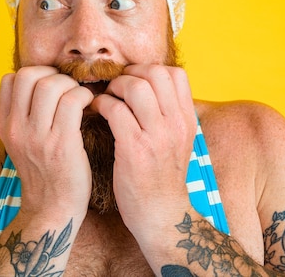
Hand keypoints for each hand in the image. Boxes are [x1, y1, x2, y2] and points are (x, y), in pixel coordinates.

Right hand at [0, 67, 94, 220]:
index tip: (50, 85)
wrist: (52, 210)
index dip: (33, 74)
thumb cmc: (45, 173)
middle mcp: (17, 128)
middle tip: (68, 88)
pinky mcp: (61, 144)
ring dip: (71, 85)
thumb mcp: (23, 143)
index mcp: (5, 125)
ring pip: (52, 85)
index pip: (9, 79)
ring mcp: (37, 137)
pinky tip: (90, 106)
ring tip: (80, 98)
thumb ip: (25, 115)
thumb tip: (43, 83)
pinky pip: (73, 101)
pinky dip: (85, 96)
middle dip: (53, 74)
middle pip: (29, 75)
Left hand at [90, 65, 195, 237]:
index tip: (134, 79)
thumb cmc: (162, 178)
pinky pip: (116, 110)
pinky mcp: (135, 150)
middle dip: (130, 73)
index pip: (176, 74)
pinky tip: (97, 111)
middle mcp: (176, 125)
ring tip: (107, 97)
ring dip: (115, 87)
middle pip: (155, 74)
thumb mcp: (177, 142)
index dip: (150, 69)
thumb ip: (168, 115)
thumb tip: (148, 88)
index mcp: (186, 120)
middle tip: (116, 86)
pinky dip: (102, 104)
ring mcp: (157, 137)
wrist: (161, 216)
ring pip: (136, 88)